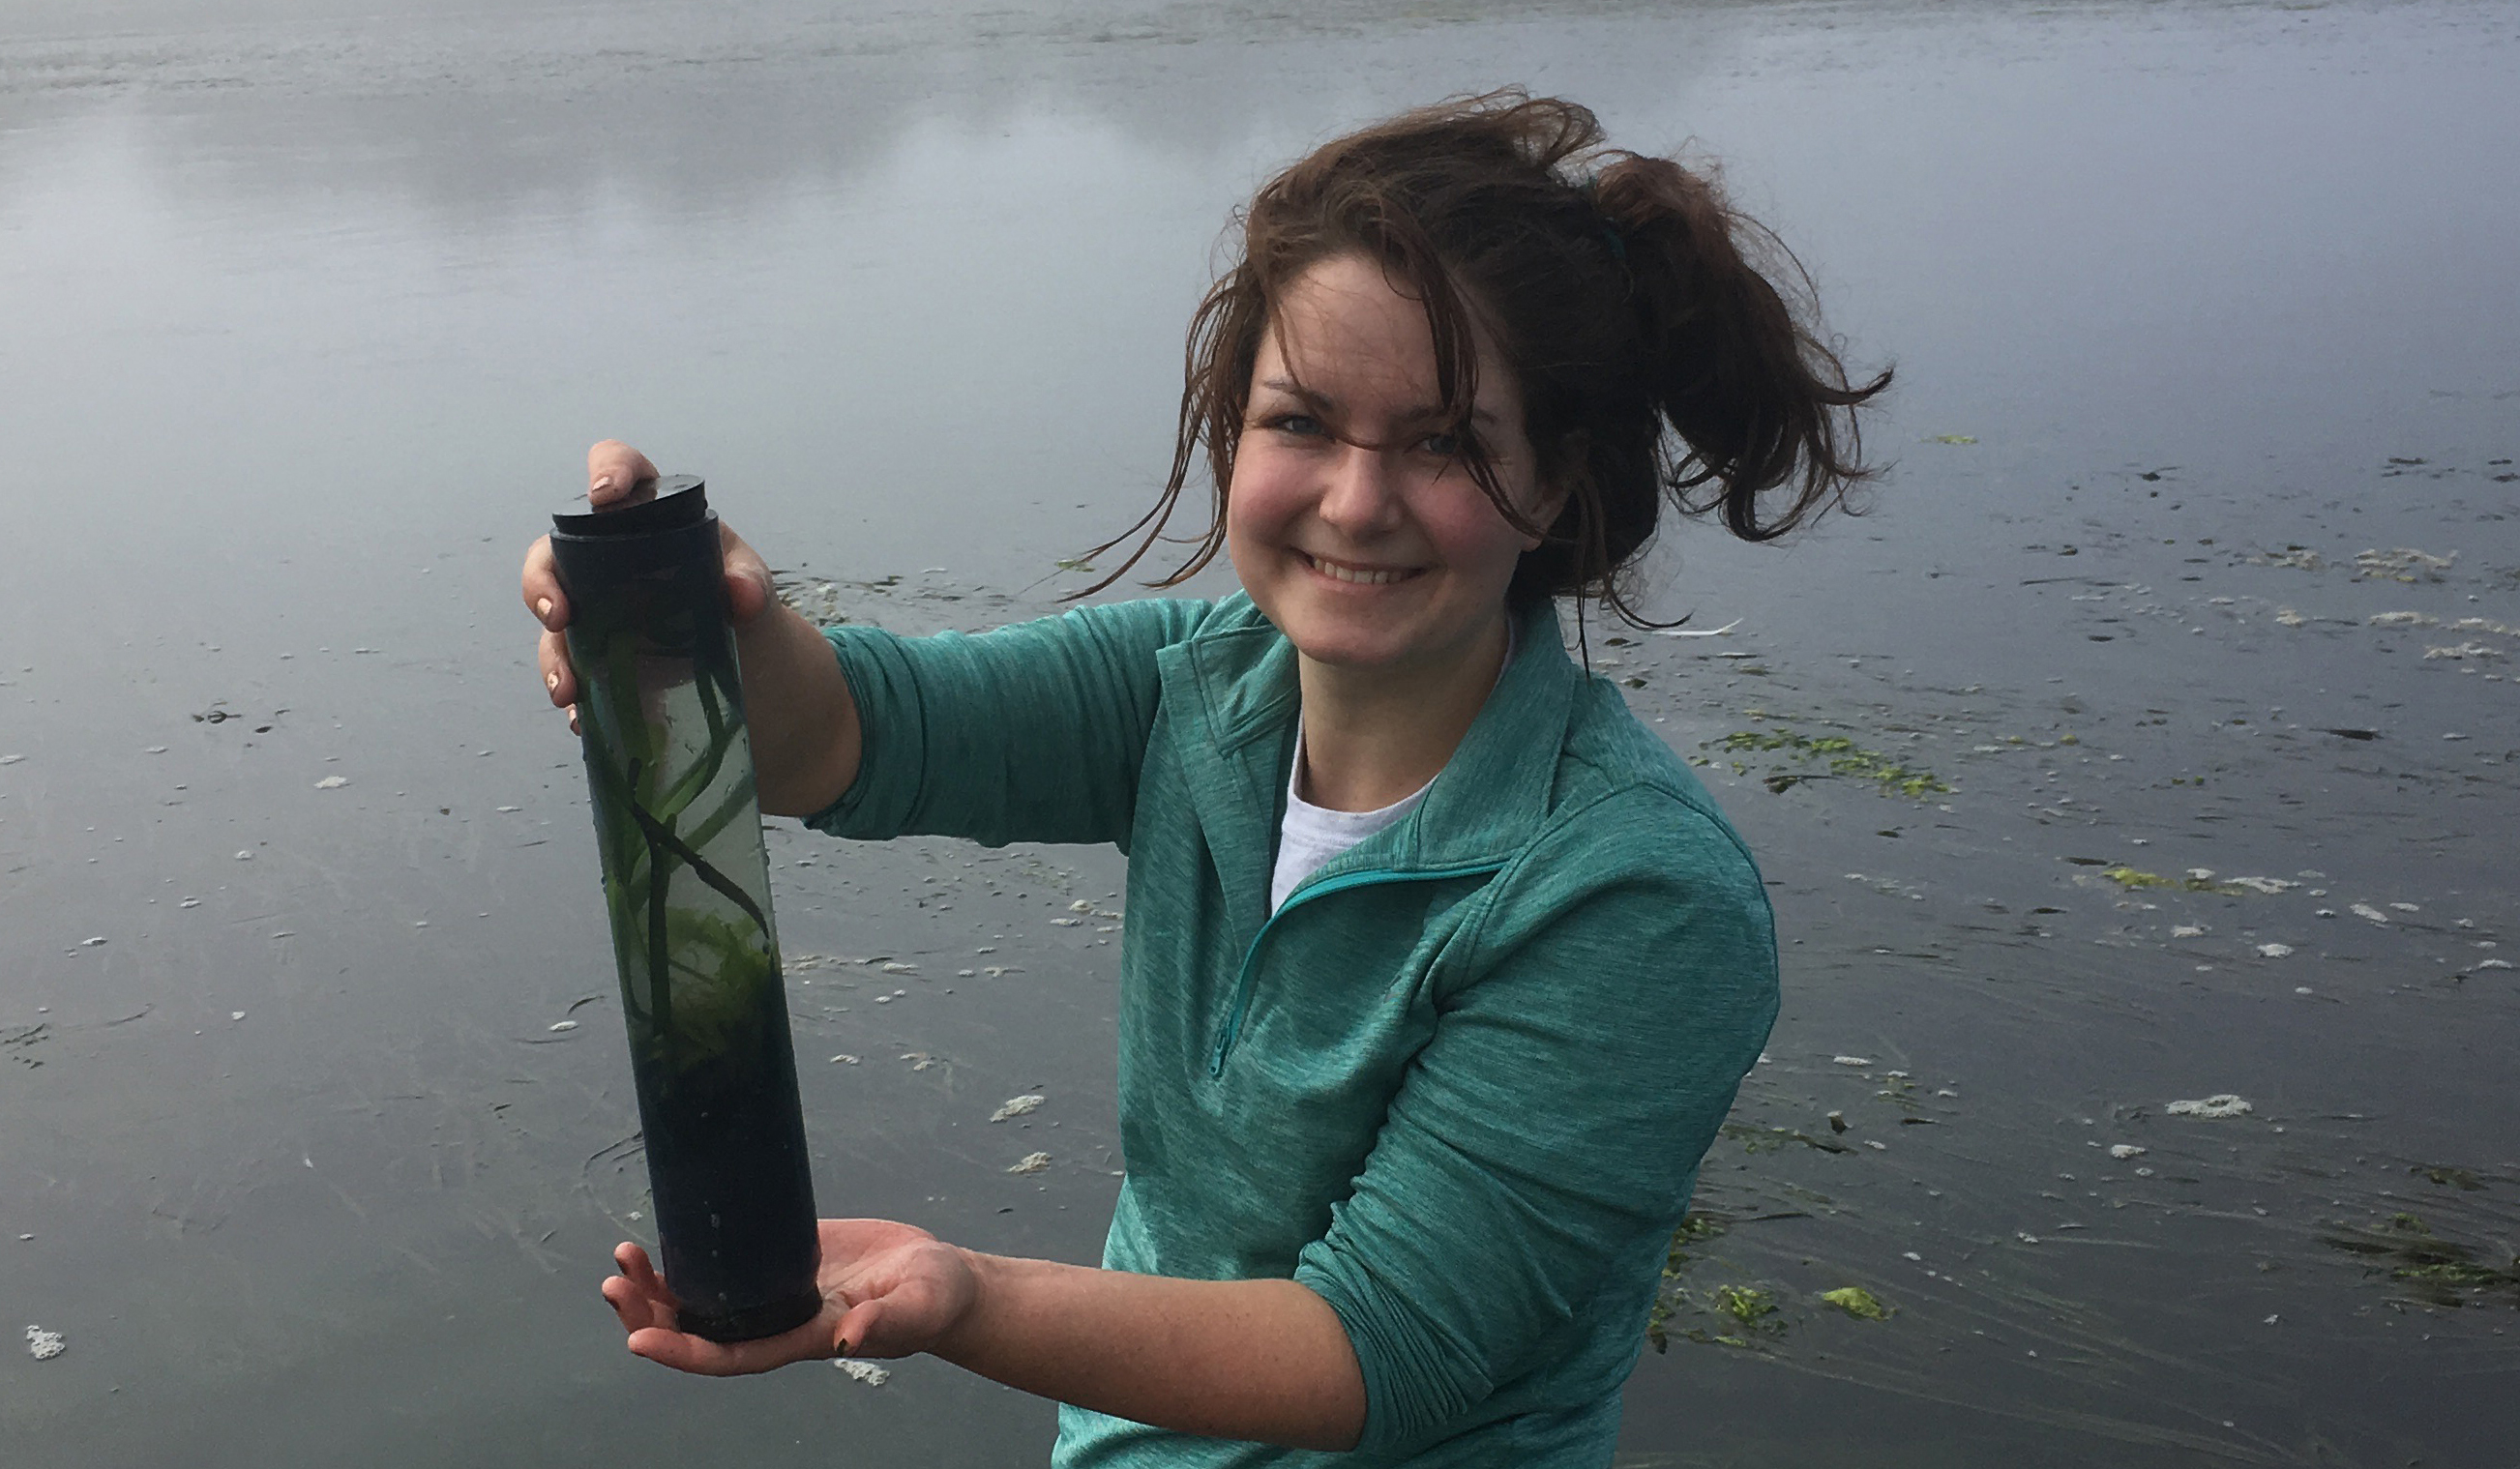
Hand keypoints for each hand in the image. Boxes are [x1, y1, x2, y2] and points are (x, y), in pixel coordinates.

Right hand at [522, 439, 777, 730]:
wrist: (755, 671)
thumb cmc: (744, 605)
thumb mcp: (754, 589)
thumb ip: (750, 585)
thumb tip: (742, 596)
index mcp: (652, 519)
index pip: (622, 473)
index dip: (607, 471)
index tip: (602, 495)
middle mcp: (609, 558)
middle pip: (554, 553)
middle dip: (542, 582)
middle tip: (558, 616)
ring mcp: (597, 609)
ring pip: (554, 624)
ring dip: (553, 656)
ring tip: (569, 691)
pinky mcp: (598, 657)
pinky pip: (571, 671)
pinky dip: (574, 696)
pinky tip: (581, 718)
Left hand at [600, 1218, 982, 1375]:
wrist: (937, 1276)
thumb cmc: (932, 1301)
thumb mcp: (916, 1308)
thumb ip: (885, 1323)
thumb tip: (849, 1337)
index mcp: (801, 1337)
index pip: (731, 1354)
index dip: (683, 1350)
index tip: (638, 1338)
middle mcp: (776, 1318)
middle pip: (699, 1327)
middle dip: (652, 1311)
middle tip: (617, 1282)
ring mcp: (774, 1287)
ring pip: (703, 1295)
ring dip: (658, 1284)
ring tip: (624, 1258)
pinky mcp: (781, 1254)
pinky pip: (725, 1259)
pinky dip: (692, 1251)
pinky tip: (665, 1232)